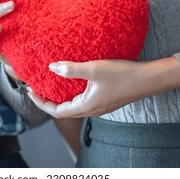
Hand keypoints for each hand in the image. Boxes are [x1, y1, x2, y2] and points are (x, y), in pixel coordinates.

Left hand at [27, 57, 179, 117]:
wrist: (149, 79)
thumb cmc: (123, 75)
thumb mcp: (95, 69)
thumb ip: (72, 69)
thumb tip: (51, 67)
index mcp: (86, 106)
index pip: (56, 111)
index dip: (41, 103)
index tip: (30, 91)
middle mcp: (92, 110)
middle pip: (63, 111)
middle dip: (48, 101)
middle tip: (37, 87)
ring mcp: (100, 107)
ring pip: (74, 106)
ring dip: (60, 97)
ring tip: (51, 84)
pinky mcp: (106, 101)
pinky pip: (83, 101)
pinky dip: (72, 94)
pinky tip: (73, 82)